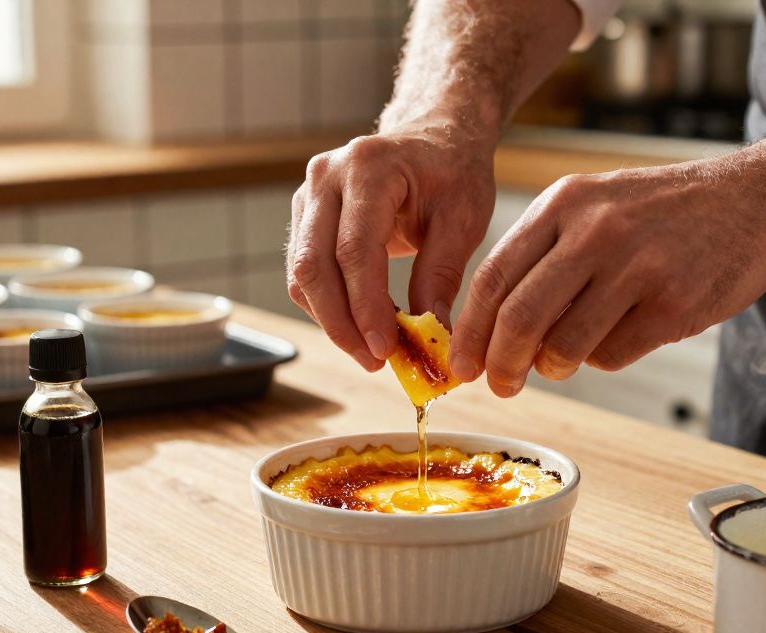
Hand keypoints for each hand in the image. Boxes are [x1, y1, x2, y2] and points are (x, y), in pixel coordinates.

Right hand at [286, 126, 495, 369]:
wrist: (435, 137)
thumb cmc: (453, 171)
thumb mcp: (463, 219)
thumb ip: (442, 275)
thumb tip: (429, 334)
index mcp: (369, 167)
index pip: (354, 249)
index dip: (365, 306)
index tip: (385, 348)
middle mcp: (327, 176)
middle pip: (314, 265)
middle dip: (341, 323)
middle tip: (375, 361)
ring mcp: (309, 194)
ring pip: (302, 274)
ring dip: (332, 320)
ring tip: (371, 351)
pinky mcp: (306, 216)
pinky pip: (305, 272)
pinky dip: (328, 306)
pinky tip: (361, 326)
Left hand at [449, 161, 765, 396]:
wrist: (759, 199)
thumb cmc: (665, 212)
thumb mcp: (594, 206)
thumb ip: (542, 256)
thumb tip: (490, 330)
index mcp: (564, 202)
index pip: (493, 277)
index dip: (469, 330)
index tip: (461, 364)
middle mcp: (596, 231)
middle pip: (519, 318)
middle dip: (501, 364)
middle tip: (500, 385)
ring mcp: (637, 268)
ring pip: (564, 346)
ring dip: (556, 365)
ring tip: (567, 356)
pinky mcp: (673, 305)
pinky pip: (612, 356)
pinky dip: (605, 358)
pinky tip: (624, 332)